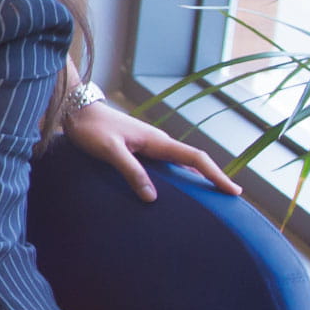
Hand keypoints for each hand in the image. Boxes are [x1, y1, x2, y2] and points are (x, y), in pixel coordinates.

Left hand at [62, 100, 240, 200]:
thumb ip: (131, 171)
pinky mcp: (140, 148)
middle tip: (231, 199)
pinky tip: (178, 187)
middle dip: (214, 177)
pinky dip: (180, 175)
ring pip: (181, 162)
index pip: (195, 158)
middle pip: (194, 161)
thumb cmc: (91, 129)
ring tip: (211, 197)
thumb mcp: (110, 151)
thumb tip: (153, 197)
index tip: (233, 191)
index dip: (216, 174)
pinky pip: (167, 164)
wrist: (76, 110)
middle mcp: (159, 142)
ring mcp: (150, 144)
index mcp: (157, 141)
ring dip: (198, 177)